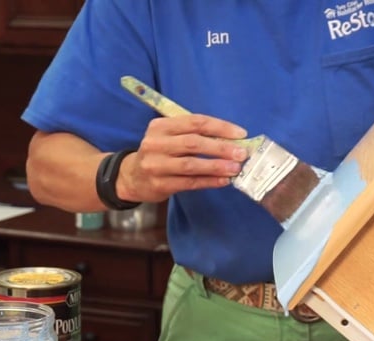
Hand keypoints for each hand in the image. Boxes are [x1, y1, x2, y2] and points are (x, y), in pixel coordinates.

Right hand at [118, 114, 248, 201]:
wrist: (132, 177)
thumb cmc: (160, 153)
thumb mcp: (169, 137)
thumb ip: (194, 134)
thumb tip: (231, 140)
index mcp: (161, 126)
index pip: (195, 122)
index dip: (220, 127)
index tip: (240, 134)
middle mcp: (155, 143)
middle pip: (193, 142)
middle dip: (221, 148)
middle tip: (241, 153)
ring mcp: (156, 165)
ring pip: (191, 164)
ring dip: (217, 166)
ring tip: (235, 168)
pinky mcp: (160, 184)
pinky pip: (190, 182)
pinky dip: (209, 181)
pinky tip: (223, 180)